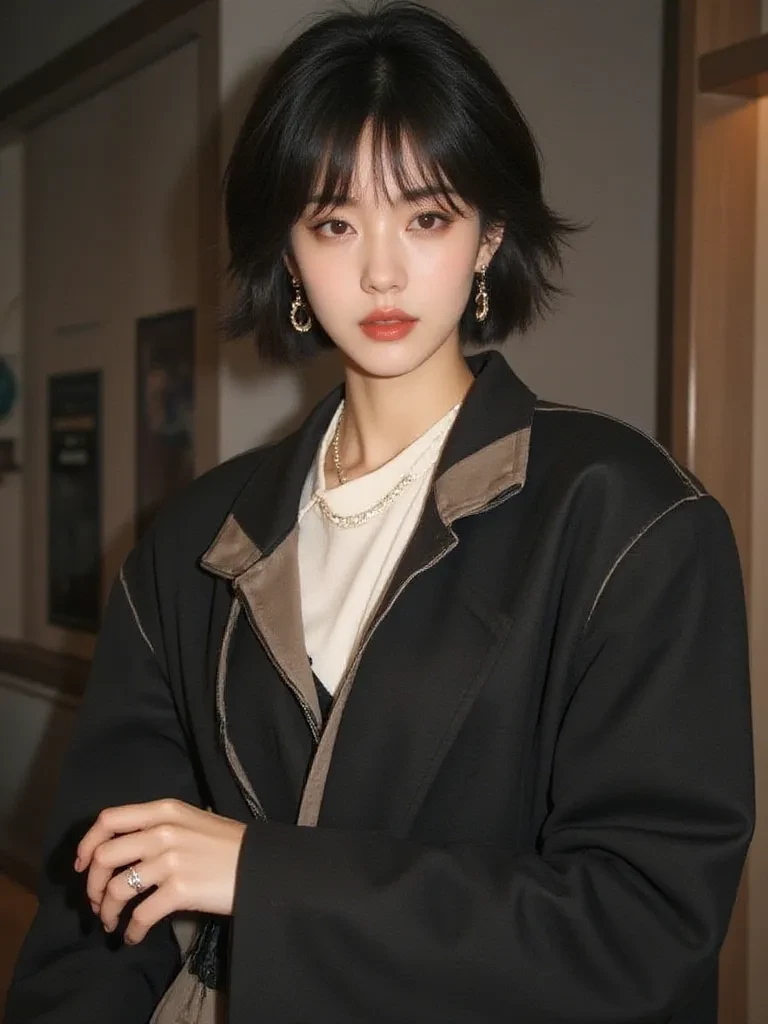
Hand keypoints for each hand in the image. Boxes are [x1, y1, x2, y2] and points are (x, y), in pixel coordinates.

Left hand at [74, 799, 245, 944]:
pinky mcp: (180, 889)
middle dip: (91, 885)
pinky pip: (140, 914)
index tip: (82, 864)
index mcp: (164, 810)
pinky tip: (134, 936)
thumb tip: (123, 849)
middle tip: (97, 902)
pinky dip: (131, 930)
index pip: (109, 819)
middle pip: (104, 856)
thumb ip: (159, 826)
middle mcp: (163, 831)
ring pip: (116, 888)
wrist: (261, 866)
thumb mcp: (192, 821)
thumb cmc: (228, 845)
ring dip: (107, 911)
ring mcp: (171, 860)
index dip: (87, 843)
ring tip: (112, 922)